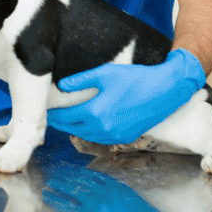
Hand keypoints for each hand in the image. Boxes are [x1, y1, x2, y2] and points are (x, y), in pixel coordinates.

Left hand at [46, 49, 204, 144]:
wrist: (166, 91)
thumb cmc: (136, 79)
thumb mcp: (105, 74)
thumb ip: (80, 80)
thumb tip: (62, 86)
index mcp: (95, 113)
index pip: (65, 117)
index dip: (53, 114)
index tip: (45, 111)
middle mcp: (104, 128)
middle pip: (73, 129)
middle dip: (60, 123)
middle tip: (51, 116)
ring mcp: (115, 135)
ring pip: (86, 135)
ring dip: (75, 129)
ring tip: (67, 120)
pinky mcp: (125, 137)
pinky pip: (101, 137)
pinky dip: (90, 132)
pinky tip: (88, 124)